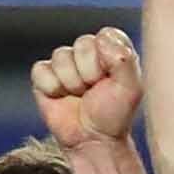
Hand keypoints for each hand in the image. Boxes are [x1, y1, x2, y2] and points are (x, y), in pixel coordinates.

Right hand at [29, 26, 143, 147]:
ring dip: (73, 82)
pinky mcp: (44, 76)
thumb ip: (125, 59)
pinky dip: (53, 87)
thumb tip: (102, 39)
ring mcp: (65, 63)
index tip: (112, 77)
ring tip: (80, 95)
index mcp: (112, 50)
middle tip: (95, 90)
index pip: (106, 35)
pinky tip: (62, 97)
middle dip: (91, 72)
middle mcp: (88, 53)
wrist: (93, 139)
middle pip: (82, 44)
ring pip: (61, 56)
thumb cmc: (114, 114)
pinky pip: (41, 70)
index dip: (108, 57)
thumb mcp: (132, 88)